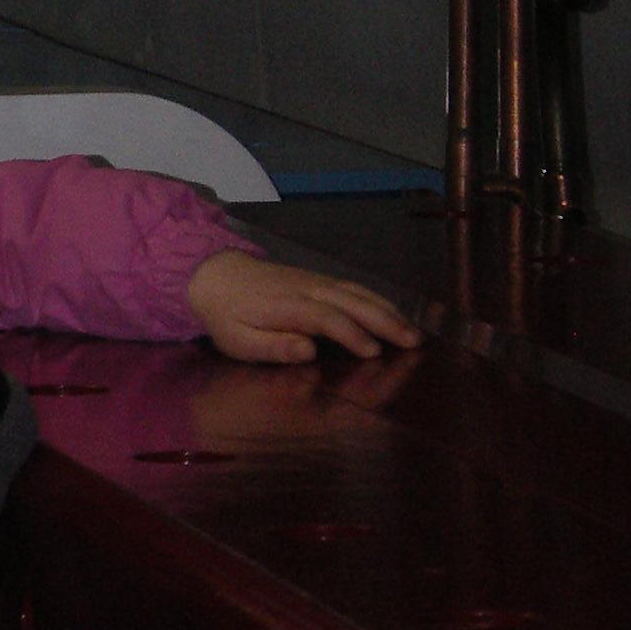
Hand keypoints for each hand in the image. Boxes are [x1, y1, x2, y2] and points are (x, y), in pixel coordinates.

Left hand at [185, 249, 419, 364]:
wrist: (216, 275)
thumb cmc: (227, 316)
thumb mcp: (239, 340)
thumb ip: (273, 346)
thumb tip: (308, 351)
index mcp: (287, 306)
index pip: (328, 319)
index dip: (352, 335)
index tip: (374, 354)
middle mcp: (308, 289)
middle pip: (353, 302)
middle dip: (385, 322)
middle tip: (413, 343)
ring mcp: (316, 281)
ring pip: (358, 293)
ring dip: (389, 311)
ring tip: (414, 332)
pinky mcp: (319, 280)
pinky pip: (354, 288)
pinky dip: (379, 300)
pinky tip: (395, 314)